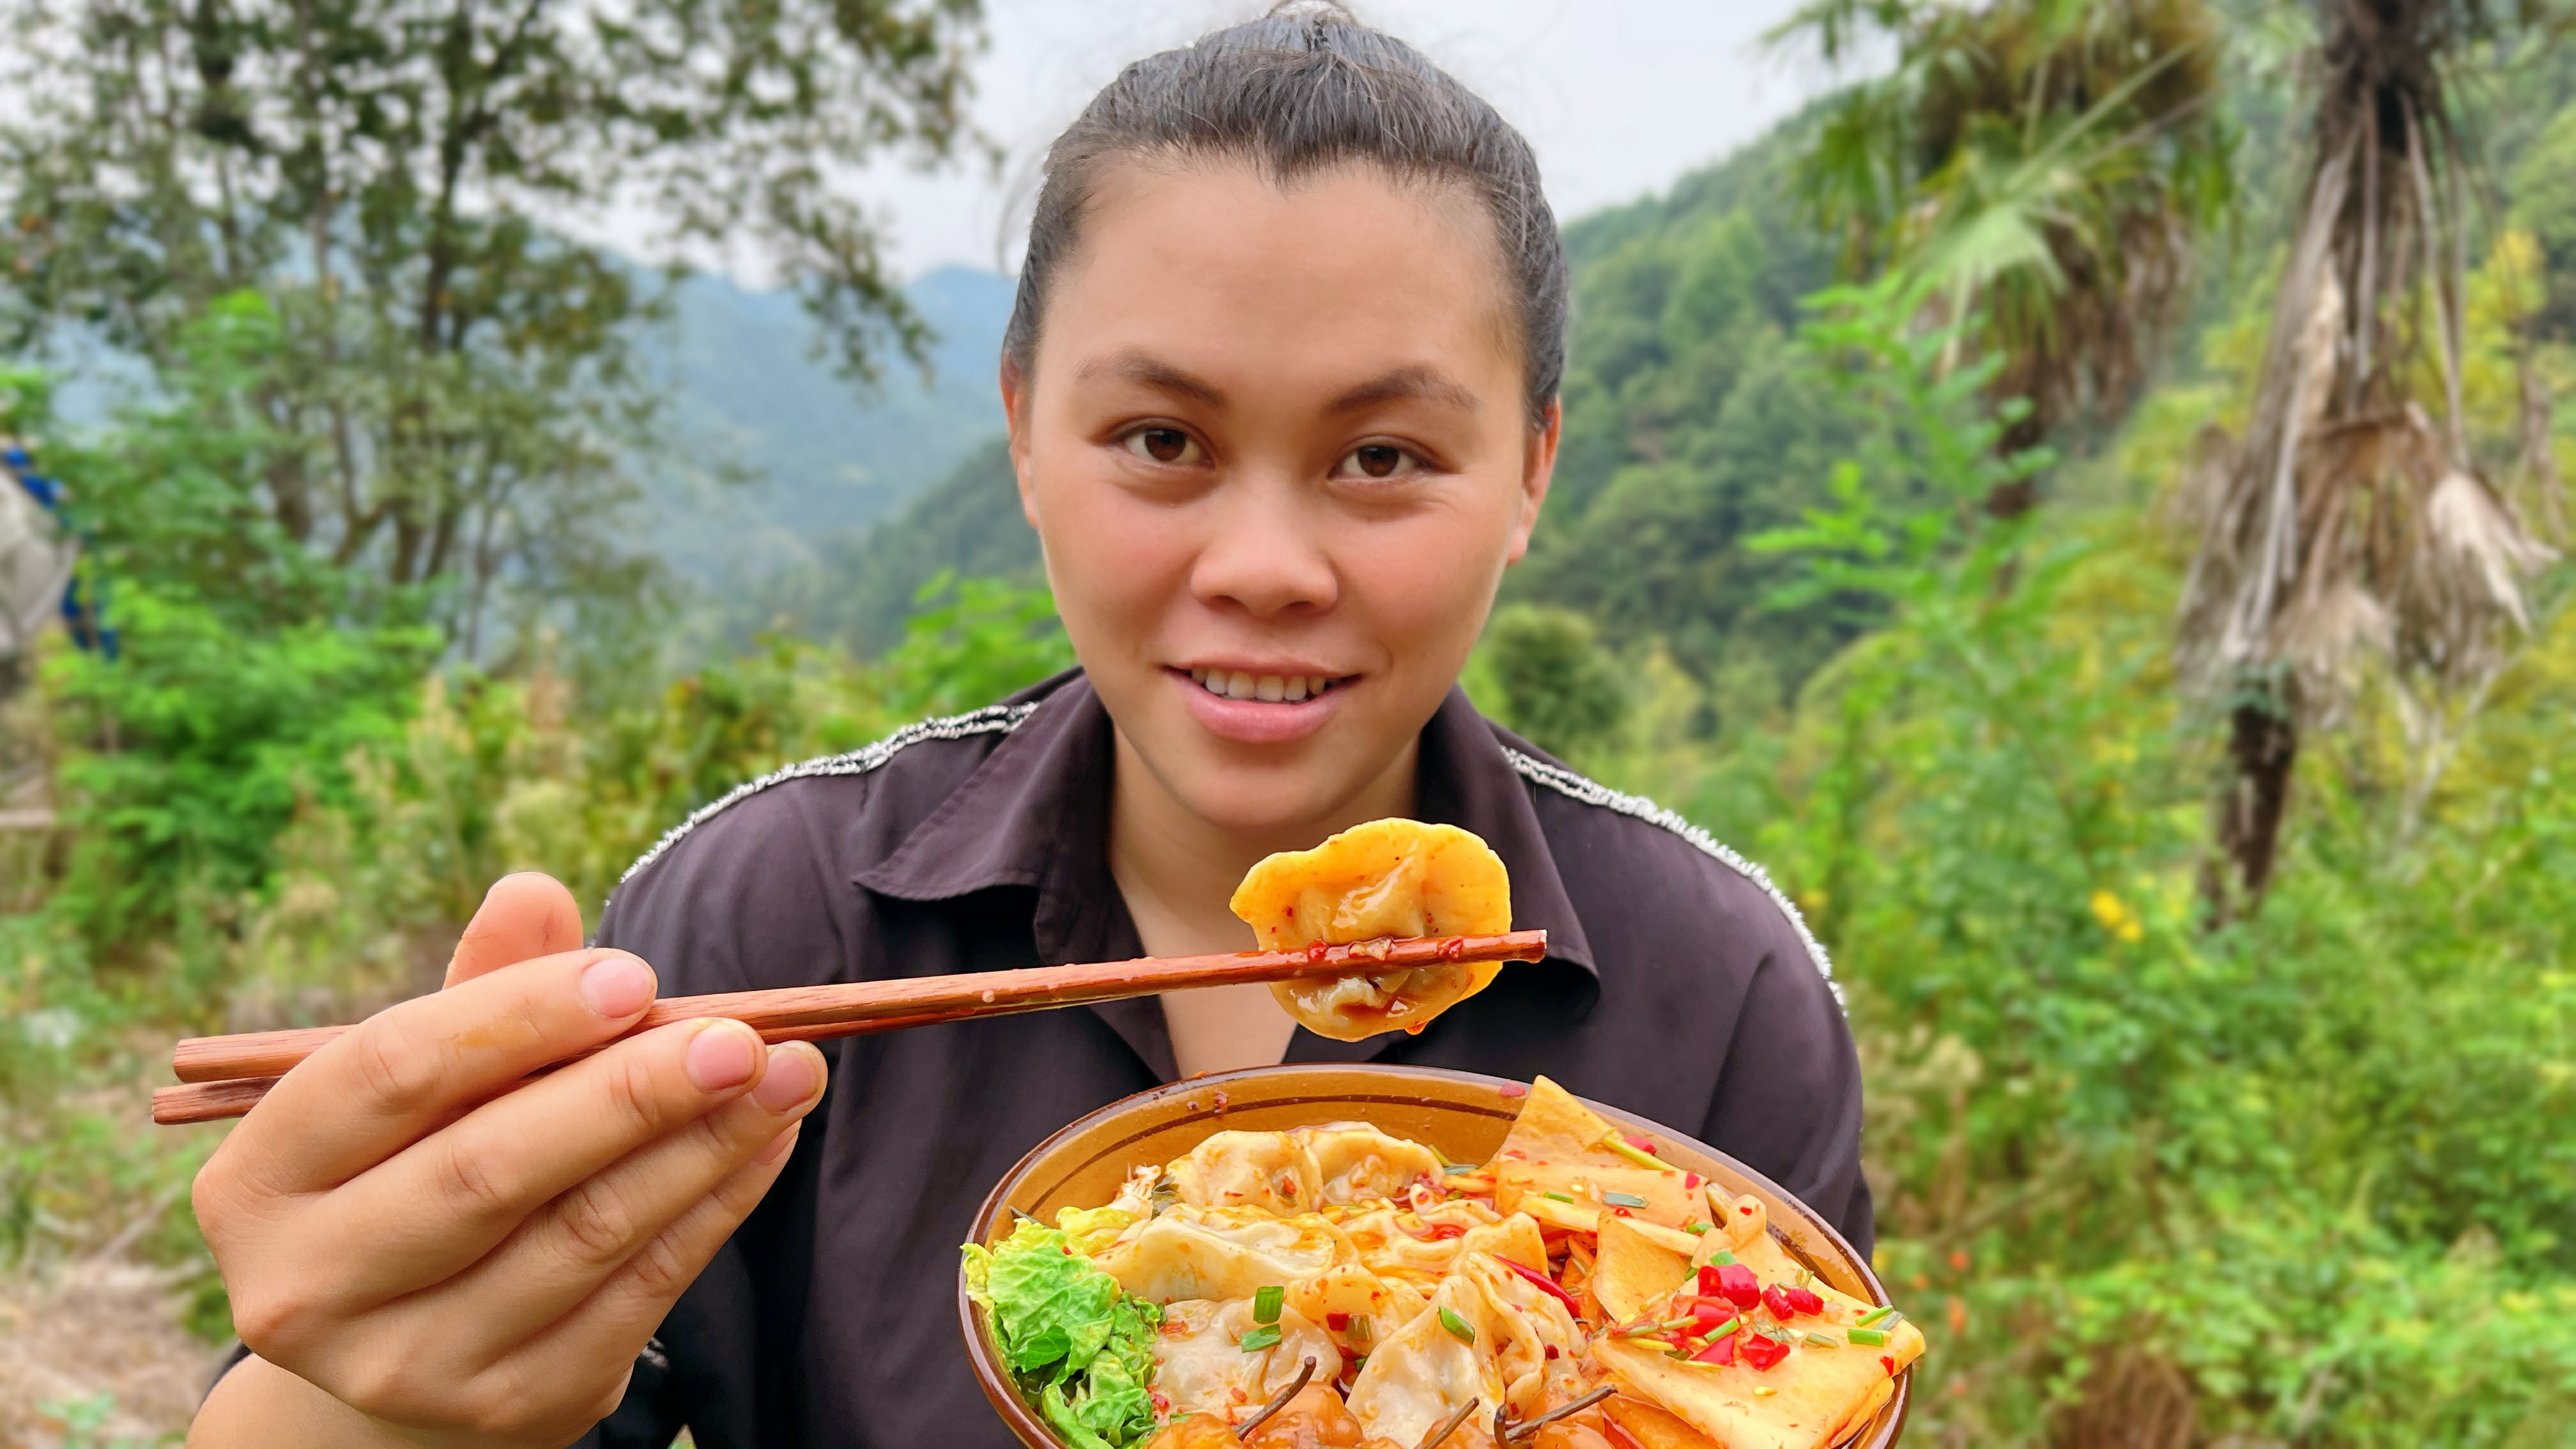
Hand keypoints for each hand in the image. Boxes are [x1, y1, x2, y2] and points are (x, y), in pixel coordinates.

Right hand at [188, 873, 825, 1448]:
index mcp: (260, 1182)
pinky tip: (768, 1141)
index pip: (389, 1074)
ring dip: (701, 1145)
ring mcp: (407, 1366)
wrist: (413, 1348)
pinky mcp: (510, 1407)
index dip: (517, 1016)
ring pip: (581, 1235)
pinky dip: (714, 1209)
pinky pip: (637, 1297)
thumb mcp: (427, 1085)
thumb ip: (479, 992)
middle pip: (488, 1169)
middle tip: (740, 1032)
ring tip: (786, 1072)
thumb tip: (532, 891)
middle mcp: (310, 1287)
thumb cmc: (421, 1171)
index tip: (632, 975)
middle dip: (629, 1093)